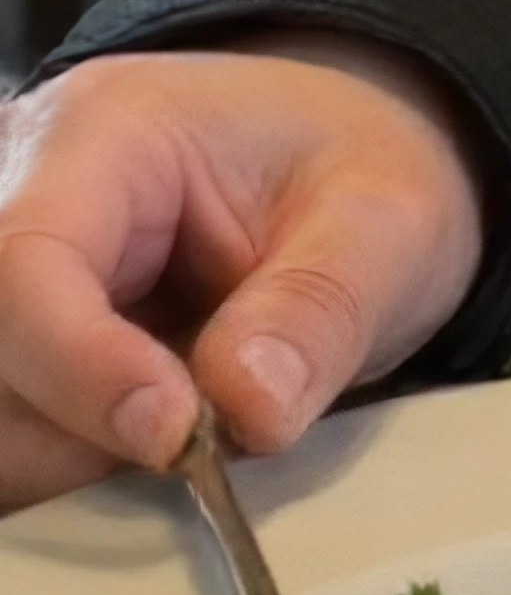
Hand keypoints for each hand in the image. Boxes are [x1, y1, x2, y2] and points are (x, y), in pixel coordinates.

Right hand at [0, 41, 490, 513]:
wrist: (337, 165)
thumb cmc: (351, 167)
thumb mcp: (388, 219)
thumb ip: (322, 307)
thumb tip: (250, 410)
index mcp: (104, 132)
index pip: (29, 262)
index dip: (82, 367)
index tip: (174, 436)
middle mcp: (20, 193)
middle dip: (81, 429)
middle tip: (204, 438)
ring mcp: (9, 277)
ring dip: (76, 456)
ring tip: (191, 423)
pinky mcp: (17, 343)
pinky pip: (13, 430)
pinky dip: (73, 463)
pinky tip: (150, 435)